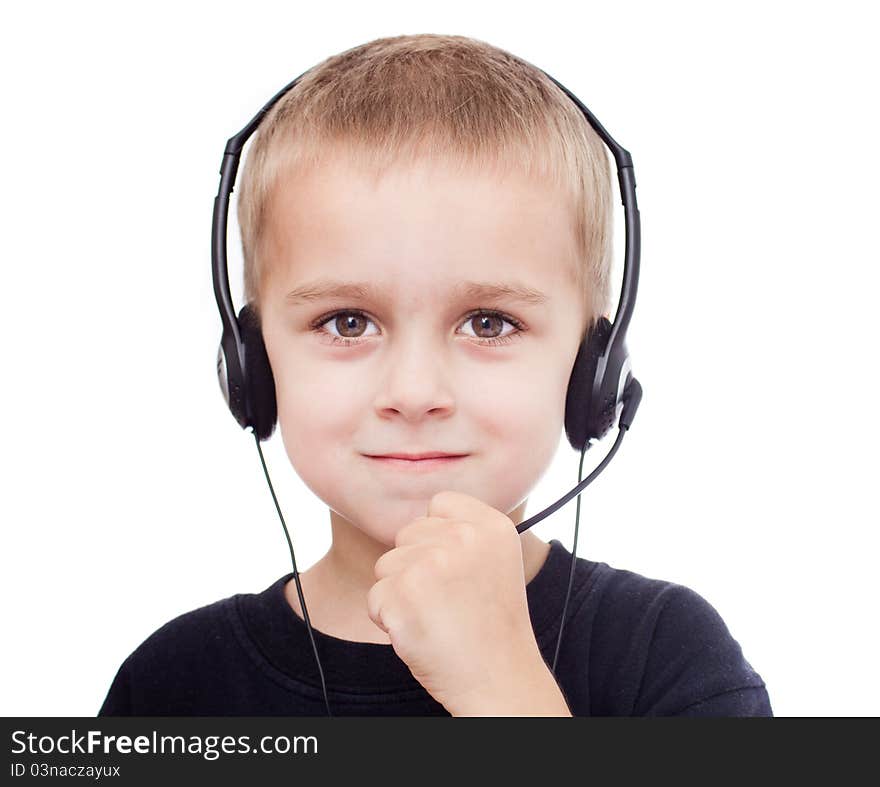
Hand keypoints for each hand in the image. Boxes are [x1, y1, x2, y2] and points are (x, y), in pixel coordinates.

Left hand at [366, 490, 547, 714]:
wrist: (498, 679)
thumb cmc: (491, 625)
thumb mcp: (496, 561)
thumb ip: (462, 531)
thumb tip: (418, 520)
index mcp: (490, 526)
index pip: (439, 504)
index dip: (437, 537)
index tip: (454, 567)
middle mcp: (462, 537)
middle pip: (407, 534)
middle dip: (415, 566)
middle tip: (447, 600)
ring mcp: (430, 564)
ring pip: (386, 565)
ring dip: (400, 593)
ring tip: (435, 617)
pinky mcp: (402, 595)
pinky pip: (375, 597)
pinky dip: (389, 619)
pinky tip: (420, 632)